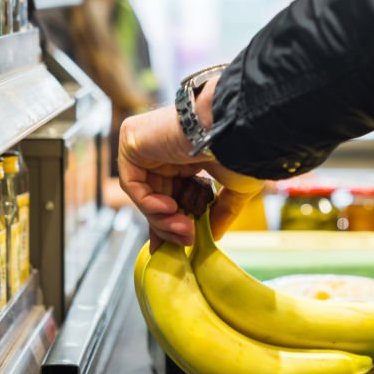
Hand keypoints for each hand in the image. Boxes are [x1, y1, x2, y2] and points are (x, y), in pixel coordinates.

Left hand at [117, 79, 263, 250]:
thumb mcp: (236, 187)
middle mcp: (164, 151)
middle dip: (168, 226)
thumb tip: (214, 235)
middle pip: (155, 199)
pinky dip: (148, 203)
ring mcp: (147, 145)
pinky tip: (169, 209)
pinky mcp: (132, 141)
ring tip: (185, 230)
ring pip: (144, 195)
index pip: (170, 194)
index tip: (175, 246)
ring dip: (162, 219)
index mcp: (186, 157)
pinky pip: (132, 184)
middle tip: (186, 241)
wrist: (233, 126)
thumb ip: (223, 211)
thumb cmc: (241, 147)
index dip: (171, 223)